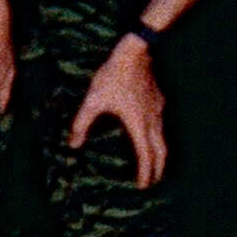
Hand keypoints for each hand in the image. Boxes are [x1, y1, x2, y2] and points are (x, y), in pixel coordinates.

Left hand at [68, 35, 167, 188]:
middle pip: (161, 151)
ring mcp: (158, 109)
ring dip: (159, 154)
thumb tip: (73, 144)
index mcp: (137, 124)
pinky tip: (150, 134)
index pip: (145, 155)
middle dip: (158, 168)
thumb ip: (82, 124)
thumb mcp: (93, 101)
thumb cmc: (113, 75)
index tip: (143, 186)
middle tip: (153, 181)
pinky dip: (158, 137)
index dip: (145, 172)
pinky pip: (161, 125)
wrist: (135, 50)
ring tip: (153, 163)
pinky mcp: (158, 100)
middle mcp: (152, 120)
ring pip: (163, 138)